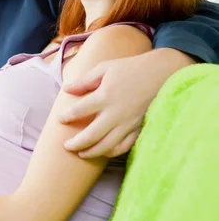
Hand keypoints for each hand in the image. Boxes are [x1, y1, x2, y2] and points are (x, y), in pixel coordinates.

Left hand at [60, 49, 194, 158]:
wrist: (160, 73)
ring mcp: (128, 123)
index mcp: (104, 96)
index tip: (60, 119)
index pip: (79, 111)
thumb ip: (85, 81)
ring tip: (81, 153)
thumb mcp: (104, 68)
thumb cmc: (130, 68)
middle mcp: (115, 113)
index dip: (67, 117)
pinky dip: (112, 152)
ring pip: (107, 146)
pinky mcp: (138, 128)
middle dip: (76, 143)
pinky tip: (103, 151)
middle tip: (65, 146)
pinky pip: (124, 146)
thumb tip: (66, 90)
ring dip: (91, 152)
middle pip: (91, 135)